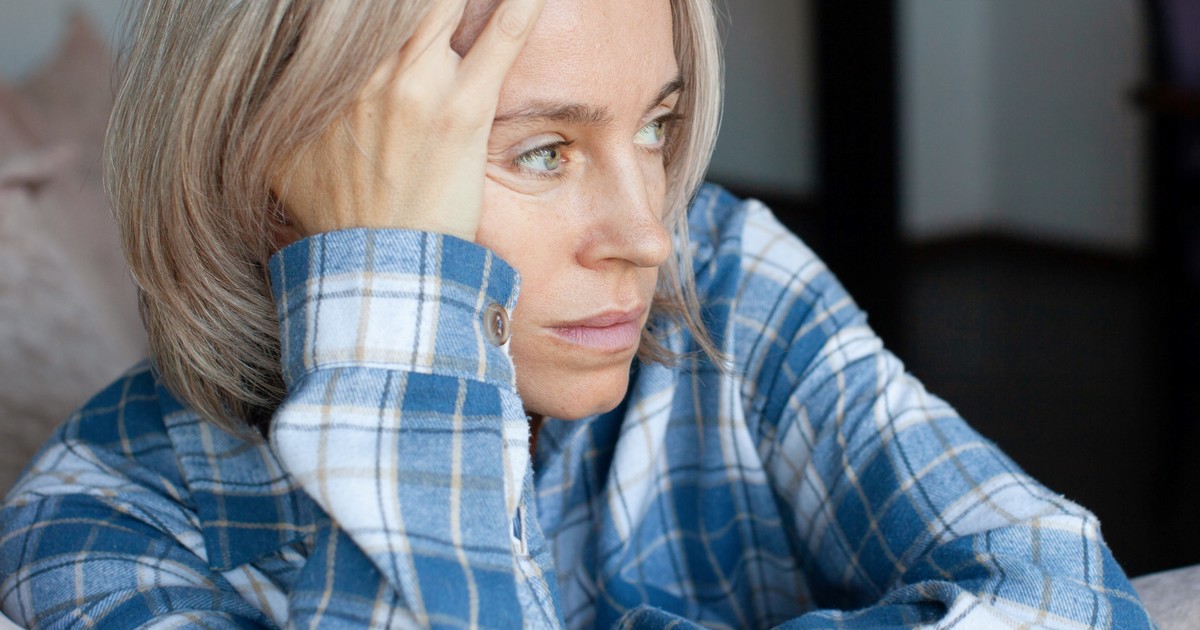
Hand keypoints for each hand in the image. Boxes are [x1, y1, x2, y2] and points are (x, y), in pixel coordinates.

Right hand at [272, 0, 544, 241]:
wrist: (375, 265)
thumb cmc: (334, 212)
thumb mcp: (282, 153)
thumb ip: (279, 105)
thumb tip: (270, 83)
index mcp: (331, 73)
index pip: (356, 7)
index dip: (374, 5)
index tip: (384, 8)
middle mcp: (372, 68)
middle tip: (440, 5)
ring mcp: (420, 85)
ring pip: (446, 2)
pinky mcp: (466, 109)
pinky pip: (502, 38)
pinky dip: (520, 6)